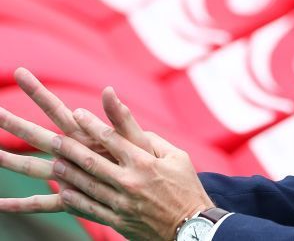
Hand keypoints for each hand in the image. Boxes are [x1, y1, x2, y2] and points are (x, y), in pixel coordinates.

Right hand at [0, 68, 151, 213]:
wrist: (150, 188)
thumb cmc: (143, 158)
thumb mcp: (133, 137)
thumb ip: (119, 116)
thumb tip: (108, 89)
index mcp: (85, 133)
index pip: (56, 108)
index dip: (38, 92)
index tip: (20, 72)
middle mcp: (71, 151)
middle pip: (36, 134)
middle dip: (14, 123)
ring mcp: (67, 174)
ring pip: (32, 167)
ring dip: (11, 161)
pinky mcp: (72, 197)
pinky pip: (42, 204)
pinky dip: (21, 206)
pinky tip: (0, 206)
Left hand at [51, 107, 212, 240]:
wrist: (192, 226)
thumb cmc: (187, 187)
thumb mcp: (178, 157)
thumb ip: (153, 141)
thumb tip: (135, 128)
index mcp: (145, 162)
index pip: (112, 138)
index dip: (92, 125)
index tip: (77, 114)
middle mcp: (130, 181)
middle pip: (92, 161)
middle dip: (70, 148)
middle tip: (54, 139)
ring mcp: (122, 203)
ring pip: (87, 185)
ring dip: (68, 173)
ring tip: (55, 163)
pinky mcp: (118, 220)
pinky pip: (90, 209)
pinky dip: (75, 200)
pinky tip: (64, 192)